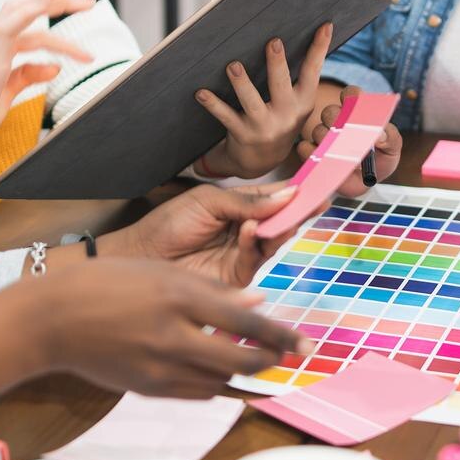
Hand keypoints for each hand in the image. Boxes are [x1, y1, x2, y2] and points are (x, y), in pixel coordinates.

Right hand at [0, 0, 93, 163]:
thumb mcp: (7, 91)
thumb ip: (28, 75)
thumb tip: (56, 66)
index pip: (26, 20)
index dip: (48, 7)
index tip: (73, 1)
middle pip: (25, 7)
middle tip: (89, 0)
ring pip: (20, 11)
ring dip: (53, 3)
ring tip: (85, 5)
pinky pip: (8, 27)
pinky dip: (27, 13)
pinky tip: (46, 6)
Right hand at [37, 260, 309, 398]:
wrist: (51, 321)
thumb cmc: (103, 284)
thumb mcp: (159, 274)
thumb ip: (210, 291)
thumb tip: (257, 303)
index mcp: (178, 299)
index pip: (246, 324)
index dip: (281, 336)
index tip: (306, 345)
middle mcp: (173, 337)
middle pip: (240, 360)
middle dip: (269, 360)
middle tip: (286, 355)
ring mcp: (159, 369)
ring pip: (220, 379)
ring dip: (239, 369)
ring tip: (247, 357)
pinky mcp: (148, 389)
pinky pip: (196, 392)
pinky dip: (212, 382)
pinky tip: (214, 369)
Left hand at [109, 182, 305, 286]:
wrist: (141, 257)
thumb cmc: (167, 225)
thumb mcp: (207, 202)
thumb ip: (246, 200)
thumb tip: (288, 194)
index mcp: (238, 206)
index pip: (273, 197)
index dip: (295, 191)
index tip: (318, 184)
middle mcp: (245, 229)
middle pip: (281, 219)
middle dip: (299, 210)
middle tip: (318, 201)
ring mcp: (243, 253)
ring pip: (274, 239)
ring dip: (282, 226)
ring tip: (285, 215)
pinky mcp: (237, 276)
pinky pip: (256, 257)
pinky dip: (257, 242)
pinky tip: (251, 230)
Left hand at [193, 24, 331, 177]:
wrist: (262, 160)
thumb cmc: (279, 120)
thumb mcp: (295, 104)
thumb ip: (296, 78)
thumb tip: (288, 37)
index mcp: (303, 103)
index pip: (313, 72)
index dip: (319, 49)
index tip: (325, 25)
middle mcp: (287, 115)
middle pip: (281, 85)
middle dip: (277, 64)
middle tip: (273, 42)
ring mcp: (264, 127)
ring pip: (252, 102)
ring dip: (241, 84)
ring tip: (233, 66)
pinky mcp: (243, 134)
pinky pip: (226, 116)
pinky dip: (213, 104)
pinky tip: (201, 92)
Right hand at [295, 84, 401, 198]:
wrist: (368, 181)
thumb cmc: (382, 159)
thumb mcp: (393, 148)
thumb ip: (391, 138)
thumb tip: (380, 135)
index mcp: (358, 112)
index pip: (351, 93)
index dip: (352, 96)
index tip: (355, 106)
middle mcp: (338, 120)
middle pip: (330, 111)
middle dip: (338, 122)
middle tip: (348, 137)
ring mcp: (323, 136)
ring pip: (318, 131)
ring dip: (330, 145)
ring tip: (343, 157)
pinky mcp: (311, 152)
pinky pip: (304, 148)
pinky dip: (314, 155)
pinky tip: (326, 162)